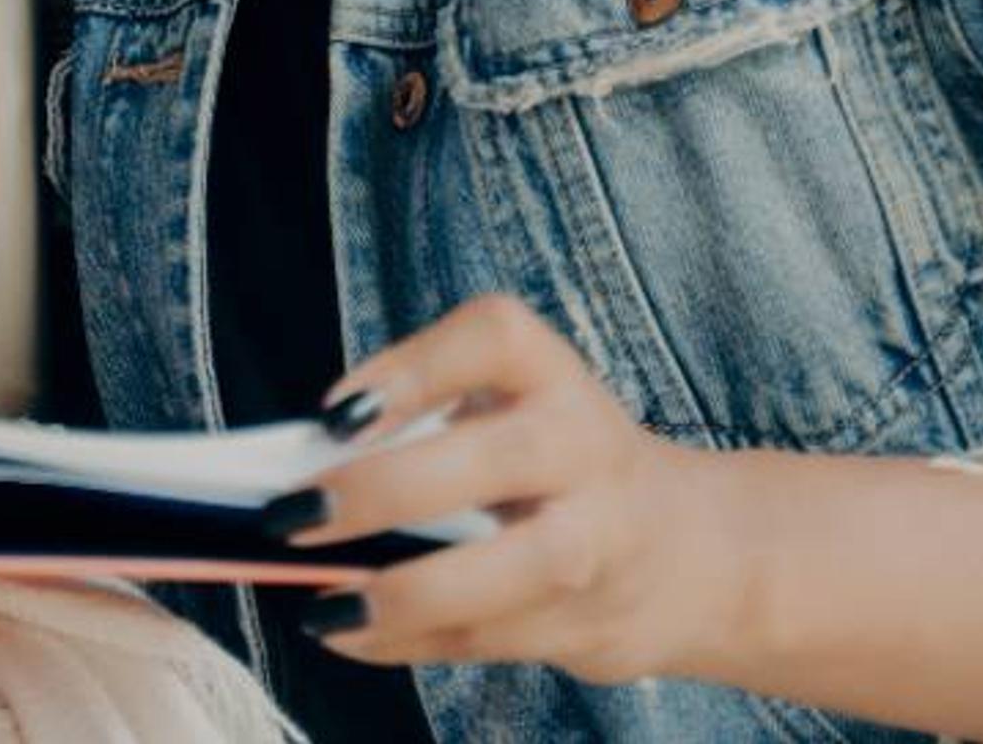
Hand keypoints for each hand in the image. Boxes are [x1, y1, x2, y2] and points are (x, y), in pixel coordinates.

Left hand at [265, 293, 741, 685]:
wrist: (686, 550)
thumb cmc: (551, 463)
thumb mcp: (505, 412)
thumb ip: (418, 425)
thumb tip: (300, 466)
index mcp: (552, 376)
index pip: (493, 339)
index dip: (413, 370)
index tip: (335, 413)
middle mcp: (585, 448)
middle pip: (494, 460)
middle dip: (384, 489)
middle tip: (296, 511)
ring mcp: (598, 541)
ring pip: (503, 572)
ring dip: (401, 595)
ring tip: (322, 604)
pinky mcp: (589, 621)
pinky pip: (488, 637)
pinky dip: (408, 642)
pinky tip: (351, 633)